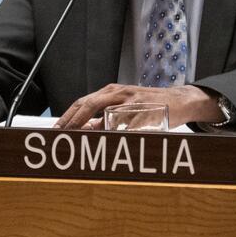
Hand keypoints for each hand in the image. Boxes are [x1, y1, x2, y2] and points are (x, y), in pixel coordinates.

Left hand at [54, 83, 221, 129]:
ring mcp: (132, 100)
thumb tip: (84, 130)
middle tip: (62, 135)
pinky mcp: (146, 109)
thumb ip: (105, 118)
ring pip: (107, 114)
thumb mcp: (123, 108)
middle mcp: (119, 93)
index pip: (83, 102)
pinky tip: (112, 145)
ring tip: (81, 142)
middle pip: (89, 104)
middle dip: (73, 121)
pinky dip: (119, 135)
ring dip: (93, 130)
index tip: (56, 129)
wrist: (179, 100)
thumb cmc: (149, 106)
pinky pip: (129, 124)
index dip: (68, 116)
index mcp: (111, 92)